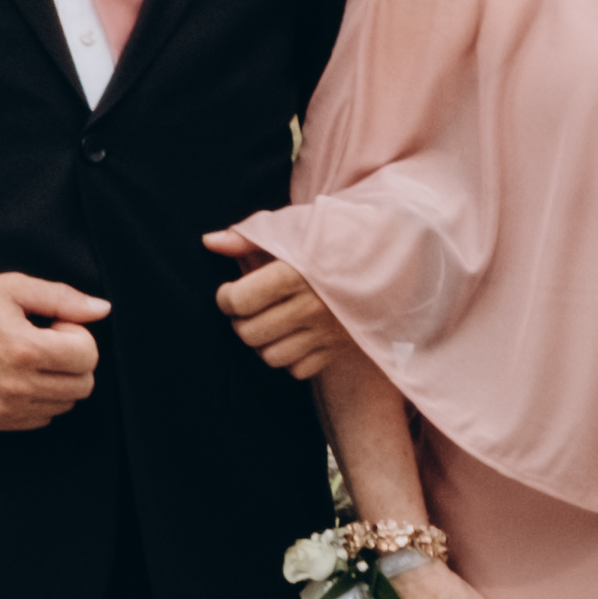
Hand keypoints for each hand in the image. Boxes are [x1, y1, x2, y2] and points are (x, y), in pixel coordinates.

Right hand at [0, 271, 107, 430]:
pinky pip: (42, 417)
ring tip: (30, 358)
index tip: (55, 326)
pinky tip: (19, 376)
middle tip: (46, 342)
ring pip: (65, 403)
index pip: (88, 355)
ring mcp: (6, 408)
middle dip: (73, 360)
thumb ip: (62, 298)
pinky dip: (41, 398)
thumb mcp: (13, 288)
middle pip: (83, 384)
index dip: (77, 335)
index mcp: (22, 350)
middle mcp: (16, 385)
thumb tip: (102, 309)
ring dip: (59, 380)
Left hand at [204, 232, 340, 378]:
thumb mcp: (292, 228)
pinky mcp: (339, 348)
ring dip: (263, 342)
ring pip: (271, 356)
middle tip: (249, 308)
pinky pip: (298, 370)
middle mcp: (312, 307)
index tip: (231, 291)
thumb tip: (209, 242)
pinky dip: (290, 358)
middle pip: (250, 333)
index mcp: (296, 273)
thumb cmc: (332, 238)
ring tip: (269, 323)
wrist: (388, 256)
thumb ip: (248, 238)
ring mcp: (327, 332)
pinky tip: (293, 336)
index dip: (226, 297)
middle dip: (240, 321)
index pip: (239, 301)